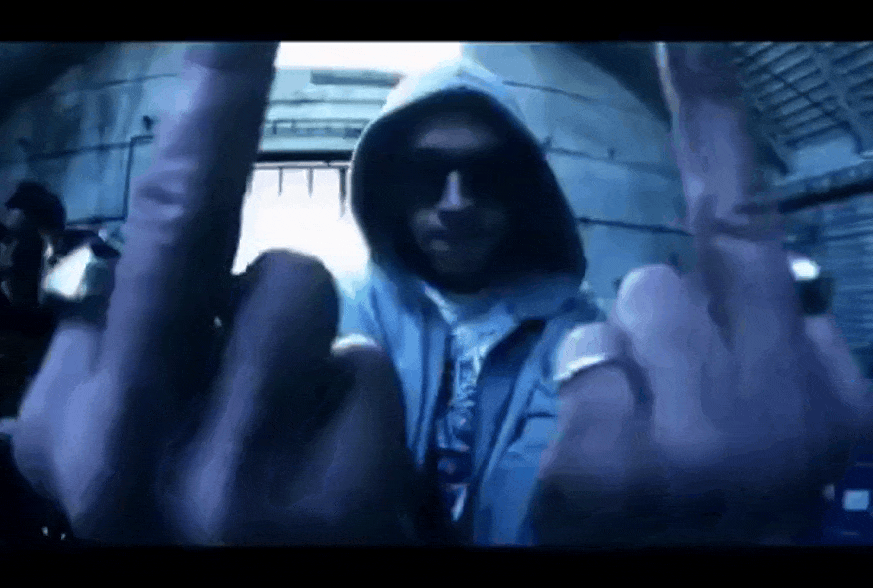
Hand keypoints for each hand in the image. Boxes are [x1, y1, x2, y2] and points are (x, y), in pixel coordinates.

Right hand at [11, 43, 420, 544]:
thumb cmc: (195, 514)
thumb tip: (144, 254)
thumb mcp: (115, 445)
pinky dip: (354, 394)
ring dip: (301, 326)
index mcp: (69, 426)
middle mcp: (127, 454)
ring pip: (294, 283)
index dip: (195, 120)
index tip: (229, 31)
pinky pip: (361, 364)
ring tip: (288, 401)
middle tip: (239, 26)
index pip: (126, 245)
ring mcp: (231, 484)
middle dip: (219, 103)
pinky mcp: (331, 504)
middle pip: (187, 226)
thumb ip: (113, 353)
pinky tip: (331, 456)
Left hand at [534, 42, 872, 545]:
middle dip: (666, 324)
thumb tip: (762, 281)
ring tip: (650, 441)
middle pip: (669, 274)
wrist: (694, 583)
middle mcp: (779, 408)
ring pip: (621, 317)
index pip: (754, 231)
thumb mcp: (797, 432)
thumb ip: (786, 347)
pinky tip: (613, 469)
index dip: (712, 117)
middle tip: (681, 406)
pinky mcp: (608, 467)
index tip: (684, 35)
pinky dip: (590, 407)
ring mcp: (692, 440)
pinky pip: (583, 369)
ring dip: (627, 368)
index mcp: (836, 395)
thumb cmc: (736, 506)